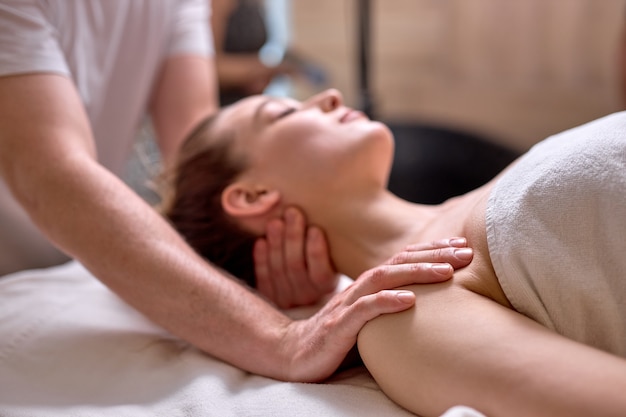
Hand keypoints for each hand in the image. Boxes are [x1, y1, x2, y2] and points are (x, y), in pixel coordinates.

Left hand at [254, 207, 337, 308]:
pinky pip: (264, 278)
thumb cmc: (327, 260)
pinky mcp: (269, 298)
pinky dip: (261, 259)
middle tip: (292, 213)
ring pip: (278, 270)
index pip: (320, 273)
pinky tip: (261, 241)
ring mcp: (286, 300)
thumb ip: (335, 243)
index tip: (315, 229)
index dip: (316, 251)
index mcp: (327, 288)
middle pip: (295, 267)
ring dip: (276, 244)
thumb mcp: (336, 256)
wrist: (308, 283)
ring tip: (275, 222)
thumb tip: (346, 213)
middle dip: (293, 237)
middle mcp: (307, 297)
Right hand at [278, 238, 472, 381]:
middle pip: (398, 263)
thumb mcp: (369, 320)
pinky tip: (410, 300)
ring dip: (416, 272)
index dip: (431, 250)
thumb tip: (434, 308)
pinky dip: (387, 302)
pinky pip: (363, 311)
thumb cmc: (337, 339)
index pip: (402, 260)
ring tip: (447, 272)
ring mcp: (347, 306)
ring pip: (382, 280)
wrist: (294, 354)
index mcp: (368, 286)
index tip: (462, 246)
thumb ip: (391, 308)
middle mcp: (359, 290)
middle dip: (433, 255)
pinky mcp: (337, 327)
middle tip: (466, 252)